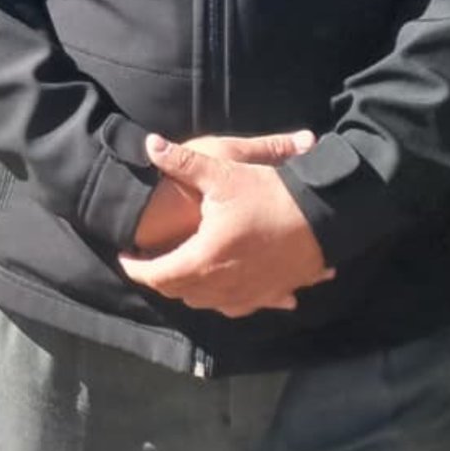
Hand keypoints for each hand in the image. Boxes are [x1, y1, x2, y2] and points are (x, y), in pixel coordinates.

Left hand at [117, 134, 332, 317]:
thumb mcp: (222, 173)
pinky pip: (241, 306)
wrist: (324, 216)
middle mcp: (225, 285)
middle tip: (148, 262)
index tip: (125, 257)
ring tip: (180, 270)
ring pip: (209, 304)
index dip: (137, 269)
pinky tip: (225, 287)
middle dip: (161, 280)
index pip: (160, 275)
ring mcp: (251, 294)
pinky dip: (224, 299)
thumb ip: (182, 162)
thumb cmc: (269, 194)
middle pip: (182, 294)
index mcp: (206, 258)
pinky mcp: (272, 293)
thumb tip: (149, 144)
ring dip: (189, 291)